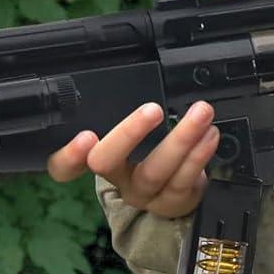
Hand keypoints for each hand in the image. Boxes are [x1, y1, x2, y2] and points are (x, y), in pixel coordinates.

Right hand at [45, 100, 219, 219]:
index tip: (85, 136)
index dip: (69, 154)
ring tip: (200, 113)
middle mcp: (116, 179)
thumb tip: (138, 72)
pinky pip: (184, 180)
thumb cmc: (144, 153)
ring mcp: (142, 194)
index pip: (64, 166)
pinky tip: (209, 134)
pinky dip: (200, 153)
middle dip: (128, 134)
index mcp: (96, 159)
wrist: (168, 196)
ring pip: (155, 171)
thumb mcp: (128, 134)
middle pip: (107, 163)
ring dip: (180, 139)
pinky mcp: (170, 201)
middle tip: (152, 110)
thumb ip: (121, 110)